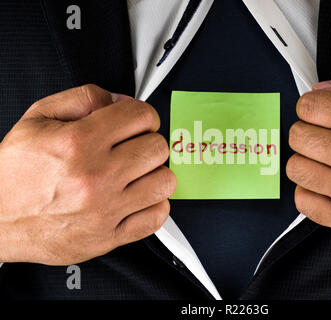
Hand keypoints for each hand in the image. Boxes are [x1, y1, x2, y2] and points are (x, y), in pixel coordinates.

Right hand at [0, 84, 175, 264]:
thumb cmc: (13, 174)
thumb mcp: (37, 119)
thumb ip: (82, 99)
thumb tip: (119, 100)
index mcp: (79, 143)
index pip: (142, 116)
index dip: (142, 114)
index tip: (137, 122)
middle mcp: (96, 176)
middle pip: (157, 147)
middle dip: (148, 141)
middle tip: (134, 146)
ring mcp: (105, 209)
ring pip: (164, 181)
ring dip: (155, 172)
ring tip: (138, 172)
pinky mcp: (109, 236)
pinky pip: (156, 218)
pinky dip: (155, 205)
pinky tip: (140, 197)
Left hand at [287, 70, 330, 244]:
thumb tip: (321, 89)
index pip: (309, 106)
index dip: (310, 106)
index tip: (317, 112)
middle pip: (298, 135)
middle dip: (307, 130)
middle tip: (323, 135)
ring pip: (295, 168)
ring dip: (306, 160)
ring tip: (325, 160)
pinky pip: (304, 202)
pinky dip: (309, 192)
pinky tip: (326, 185)